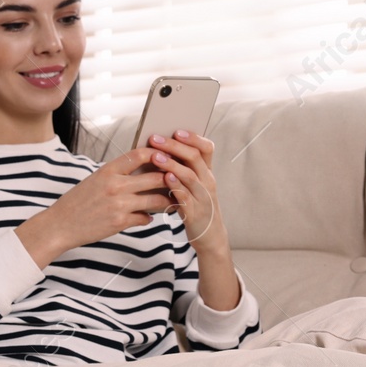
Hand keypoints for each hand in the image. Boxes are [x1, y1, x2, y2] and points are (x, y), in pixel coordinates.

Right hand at [14, 149, 172, 267]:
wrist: (59, 226)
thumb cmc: (75, 203)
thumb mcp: (94, 180)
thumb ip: (116, 174)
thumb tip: (141, 169)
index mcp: (108, 171)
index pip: (141, 155)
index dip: (159, 154)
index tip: (167, 157)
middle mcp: (115, 186)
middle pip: (157, 177)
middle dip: (171, 179)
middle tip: (178, 180)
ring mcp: (119, 205)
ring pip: (157, 199)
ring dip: (167, 201)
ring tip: (170, 201)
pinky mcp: (120, 222)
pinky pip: (146, 218)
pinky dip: (149, 217)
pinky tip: (147, 217)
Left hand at [148, 130, 227, 251]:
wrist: (209, 236)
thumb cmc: (195, 206)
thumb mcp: (192, 186)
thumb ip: (181, 170)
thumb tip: (159, 152)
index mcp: (207, 172)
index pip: (206, 149)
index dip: (193, 138)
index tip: (177, 130)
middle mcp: (207, 181)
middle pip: (195, 158)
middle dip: (175, 146)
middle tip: (155, 138)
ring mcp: (203, 197)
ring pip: (190, 176)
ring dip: (172, 164)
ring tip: (156, 156)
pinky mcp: (195, 212)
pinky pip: (186, 197)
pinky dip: (176, 187)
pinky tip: (165, 179)